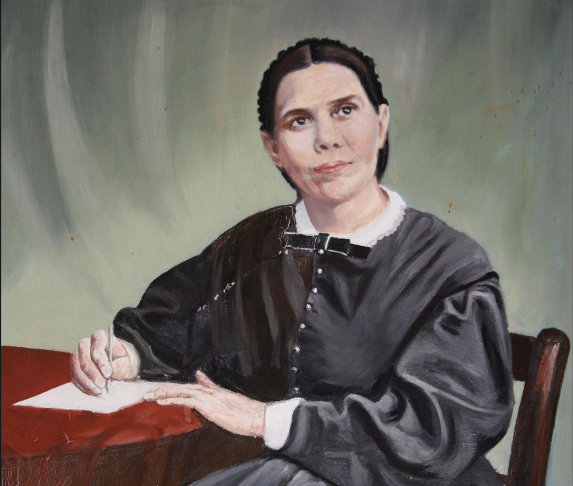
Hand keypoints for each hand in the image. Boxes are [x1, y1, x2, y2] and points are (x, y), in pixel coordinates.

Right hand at [70, 329, 139, 394]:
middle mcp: (87, 345)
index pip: (96, 340)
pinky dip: (84, 387)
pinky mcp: (75, 369)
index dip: (100, 357)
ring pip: (76, 367)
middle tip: (103, 385)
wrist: (119, 368)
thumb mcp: (127, 363)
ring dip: (87, 381)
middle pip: (83, 355)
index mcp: (101, 337)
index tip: (108, 373)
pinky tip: (94, 392)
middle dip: (92, 372)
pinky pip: (75, 378)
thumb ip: (120, 366)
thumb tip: (109, 373)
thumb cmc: (123, 362)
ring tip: (100, 391)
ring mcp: (79, 357)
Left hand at [144, 371, 265, 437]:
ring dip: (164, 393)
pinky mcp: (208, 405)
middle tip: (147, 393)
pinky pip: (187, 400)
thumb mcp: (225, 397)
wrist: (256, 416)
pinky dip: (173, 399)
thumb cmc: (243, 411)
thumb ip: (211, 385)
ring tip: (149, 396)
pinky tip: (161, 401)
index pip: (187, 388)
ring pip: (181, 392)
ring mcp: (208, 397)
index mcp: (211, 391)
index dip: (171, 389)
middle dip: (163, 390)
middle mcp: (208, 391)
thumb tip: (199, 374)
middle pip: (180, 388)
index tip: (157, 391)